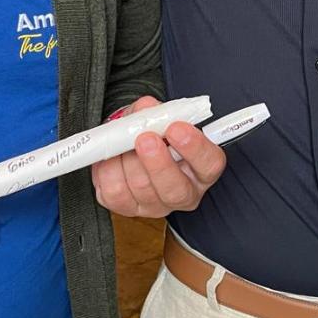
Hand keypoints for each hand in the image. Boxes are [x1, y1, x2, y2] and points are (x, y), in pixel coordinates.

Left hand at [92, 95, 226, 218]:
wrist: (127, 144)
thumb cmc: (151, 131)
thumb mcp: (156, 116)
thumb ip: (154, 111)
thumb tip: (146, 109)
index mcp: (201, 168)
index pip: (209, 163)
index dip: (194, 147)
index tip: (176, 128)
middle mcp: (183, 192)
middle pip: (175, 189)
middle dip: (158, 163)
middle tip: (145, 139)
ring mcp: (156, 205)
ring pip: (142, 189)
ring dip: (127, 161)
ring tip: (121, 142)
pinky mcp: (128, 208)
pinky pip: (115, 194)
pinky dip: (108, 171)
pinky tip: (110, 157)